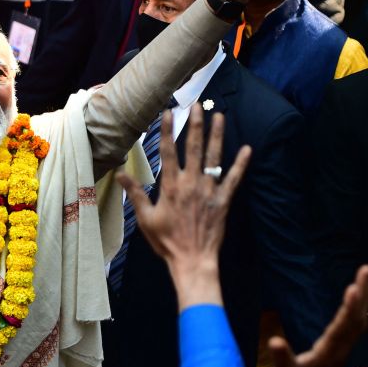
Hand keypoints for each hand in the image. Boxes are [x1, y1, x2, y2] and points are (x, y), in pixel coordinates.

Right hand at [116, 111, 249, 308]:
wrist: (192, 260)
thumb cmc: (166, 241)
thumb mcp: (145, 219)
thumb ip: (134, 194)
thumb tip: (119, 175)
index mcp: (171, 186)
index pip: (168, 152)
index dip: (167, 131)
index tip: (168, 113)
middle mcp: (190, 183)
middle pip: (193, 148)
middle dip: (195, 125)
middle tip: (197, 106)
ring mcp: (209, 191)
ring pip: (214, 157)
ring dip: (217, 136)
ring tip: (219, 116)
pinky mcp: (223, 201)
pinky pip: (234, 179)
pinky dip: (241, 164)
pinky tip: (248, 149)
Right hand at [271, 265, 367, 366]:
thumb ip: (281, 360)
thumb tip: (274, 340)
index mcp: (327, 355)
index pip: (342, 328)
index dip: (349, 308)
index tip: (353, 287)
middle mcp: (339, 351)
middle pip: (356, 321)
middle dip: (362, 295)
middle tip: (366, 269)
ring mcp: (340, 351)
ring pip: (357, 322)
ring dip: (362, 298)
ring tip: (364, 275)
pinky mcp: (337, 350)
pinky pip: (352, 326)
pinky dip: (356, 308)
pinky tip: (357, 296)